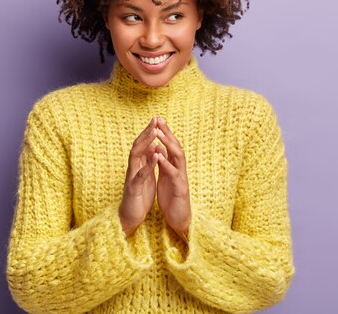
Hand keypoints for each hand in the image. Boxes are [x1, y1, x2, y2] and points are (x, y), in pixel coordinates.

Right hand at [119, 117, 161, 236]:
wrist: (130, 217)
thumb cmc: (139, 196)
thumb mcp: (145, 176)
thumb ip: (146, 162)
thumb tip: (151, 146)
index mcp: (138, 165)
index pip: (142, 144)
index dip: (149, 132)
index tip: (157, 119)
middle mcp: (133, 168)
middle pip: (138, 145)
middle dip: (147, 132)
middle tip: (155, 119)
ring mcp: (132, 177)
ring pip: (136, 156)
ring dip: (146, 143)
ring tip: (155, 132)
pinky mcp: (134, 188)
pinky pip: (141, 175)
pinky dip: (148, 165)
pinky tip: (156, 156)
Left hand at [156, 117, 191, 241]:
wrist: (179, 218)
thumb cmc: (172, 198)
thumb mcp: (167, 177)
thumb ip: (164, 163)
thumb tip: (159, 148)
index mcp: (174, 166)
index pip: (170, 146)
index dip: (164, 132)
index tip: (156, 120)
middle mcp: (179, 169)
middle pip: (175, 146)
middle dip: (167, 132)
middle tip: (159, 119)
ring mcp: (181, 178)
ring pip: (178, 157)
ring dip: (168, 144)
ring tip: (159, 133)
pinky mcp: (180, 188)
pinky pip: (174, 174)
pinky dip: (166, 164)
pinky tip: (159, 156)